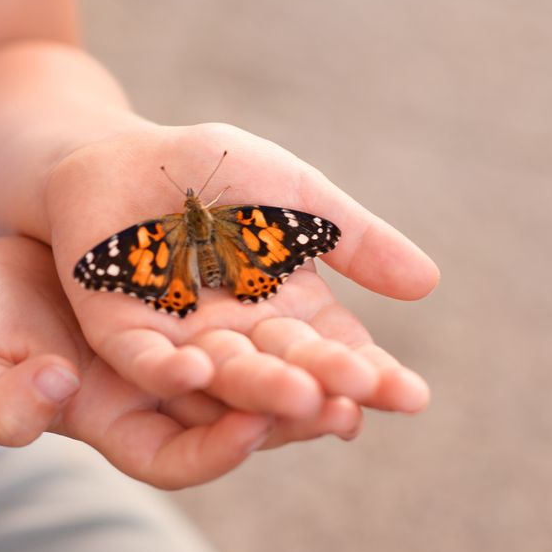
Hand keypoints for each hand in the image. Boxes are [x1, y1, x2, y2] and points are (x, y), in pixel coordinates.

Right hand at [0, 235, 348, 488]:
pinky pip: (253, 329)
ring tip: (371, 373)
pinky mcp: (193, 318)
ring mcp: (179, 362)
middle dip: (288, 415)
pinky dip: (293, 326)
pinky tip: (340, 318)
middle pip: (231, 423)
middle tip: (346, 402)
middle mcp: (155, 406)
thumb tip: (50, 397)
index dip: (212, 451)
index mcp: (107, 428)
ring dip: (312, 378)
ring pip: (256, 382)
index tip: (253, 426)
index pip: (169, 460)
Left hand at [44, 123, 439, 425]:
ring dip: (261, 389)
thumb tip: (428, 284)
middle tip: (362, 397)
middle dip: (324, 384)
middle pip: (288, 371)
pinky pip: (146, 361)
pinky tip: (195, 371)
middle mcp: (242, 339)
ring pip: (225, 376)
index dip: (372, 375)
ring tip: (301, 397)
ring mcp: (183, 341)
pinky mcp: (123, 335)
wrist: (128, 154)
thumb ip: (354, 239)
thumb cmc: (219, 172)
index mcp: (289, 312)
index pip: (338, 353)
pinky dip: (170, 370)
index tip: (412, 396)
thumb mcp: (296, 198)